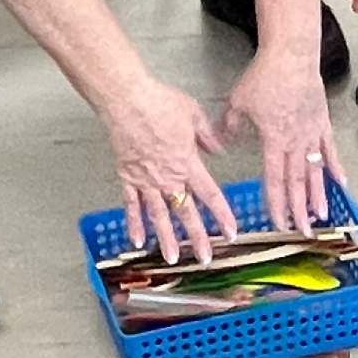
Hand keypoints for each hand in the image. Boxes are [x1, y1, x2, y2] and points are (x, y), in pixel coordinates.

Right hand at [105, 78, 236, 264]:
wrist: (126, 99)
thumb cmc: (159, 103)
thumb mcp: (194, 115)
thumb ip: (208, 137)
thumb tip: (217, 149)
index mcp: (188, 164)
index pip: (210, 195)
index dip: (222, 215)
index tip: (231, 231)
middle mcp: (168, 177)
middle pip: (185, 212)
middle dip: (197, 237)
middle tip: (205, 257)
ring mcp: (146, 180)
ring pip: (158, 216)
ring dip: (166, 239)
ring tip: (171, 258)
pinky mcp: (127, 176)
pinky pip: (131, 205)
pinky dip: (133, 223)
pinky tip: (136, 240)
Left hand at [223, 48, 342, 237]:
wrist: (291, 56)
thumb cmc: (264, 77)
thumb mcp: (238, 101)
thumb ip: (231, 125)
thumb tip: (221, 141)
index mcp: (273, 141)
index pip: (274, 179)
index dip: (277, 203)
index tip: (279, 223)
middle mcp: (295, 142)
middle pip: (297, 182)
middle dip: (299, 209)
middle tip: (303, 231)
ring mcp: (312, 133)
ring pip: (316, 171)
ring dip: (319, 195)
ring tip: (323, 216)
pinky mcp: (323, 122)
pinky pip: (330, 149)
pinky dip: (336, 167)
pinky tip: (342, 183)